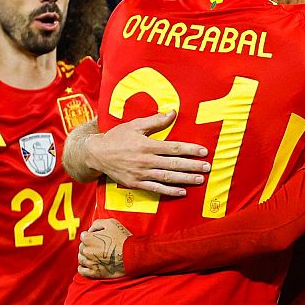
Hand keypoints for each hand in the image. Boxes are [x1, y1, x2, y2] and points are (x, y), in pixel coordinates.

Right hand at [76, 111, 209, 195]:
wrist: (96, 154)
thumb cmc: (117, 137)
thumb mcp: (135, 125)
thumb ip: (155, 121)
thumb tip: (173, 112)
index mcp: (147, 145)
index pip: (174, 148)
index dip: (190, 150)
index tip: (204, 152)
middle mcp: (146, 160)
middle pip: (174, 164)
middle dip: (192, 166)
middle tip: (208, 167)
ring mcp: (141, 174)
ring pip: (167, 177)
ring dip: (185, 179)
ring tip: (200, 179)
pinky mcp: (136, 183)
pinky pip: (156, 189)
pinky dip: (169, 191)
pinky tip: (182, 192)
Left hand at [76, 219, 131, 278]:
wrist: (132, 255)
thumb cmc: (123, 238)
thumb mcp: (111, 223)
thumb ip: (97, 224)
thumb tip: (90, 230)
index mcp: (88, 238)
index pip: (83, 236)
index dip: (91, 236)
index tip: (98, 239)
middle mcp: (86, 250)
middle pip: (81, 247)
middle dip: (89, 247)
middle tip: (99, 247)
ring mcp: (89, 262)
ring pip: (81, 258)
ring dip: (86, 257)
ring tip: (96, 256)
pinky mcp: (94, 272)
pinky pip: (82, 271)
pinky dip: (84, 268)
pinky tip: (89, 265)